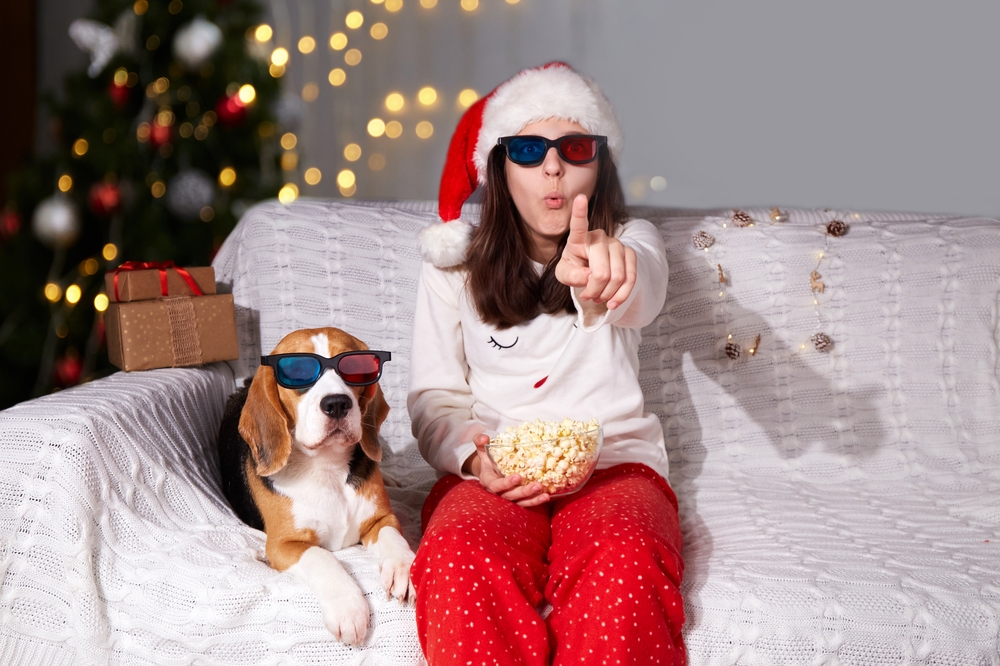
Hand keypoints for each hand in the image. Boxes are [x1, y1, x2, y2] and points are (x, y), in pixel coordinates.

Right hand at [465, 434, 550, 507]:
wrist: (492, 470)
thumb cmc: (489, 459)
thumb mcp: (483, 450)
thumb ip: (480, 442)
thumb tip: (484, 438)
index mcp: (488, 481)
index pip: (495, 485)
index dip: (506, 483)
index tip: (518, 476)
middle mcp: (497, 492)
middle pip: (509, 496)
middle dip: (523, 491)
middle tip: (537, 485)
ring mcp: (507, 497)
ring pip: (519, 502)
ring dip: (532, 499)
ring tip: (544, 494)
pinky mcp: (516, 500)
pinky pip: (525, 503)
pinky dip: (535, 501)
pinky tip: (545, 497)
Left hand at [554, 194, 636, 309]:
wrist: (593, 271)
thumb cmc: (575, 268)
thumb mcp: (565, 274)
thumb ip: (571, 276)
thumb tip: (590, 277)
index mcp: (579, 238)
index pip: (579, 225)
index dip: (580, 212)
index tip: (579, 197)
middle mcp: (600, 237)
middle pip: (602, 271)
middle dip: (595, 290)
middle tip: (589, 296)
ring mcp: (618, 244)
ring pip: (618, 277)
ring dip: (607, 294)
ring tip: (598, 298)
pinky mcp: (630, 254)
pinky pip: (631, 278)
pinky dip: (621, 295)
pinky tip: (613, 301)